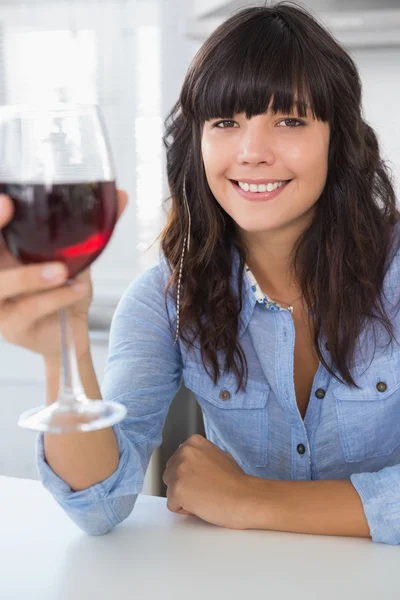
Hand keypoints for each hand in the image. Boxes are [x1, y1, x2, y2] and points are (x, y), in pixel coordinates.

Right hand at [0, 189, 127, 361]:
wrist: (72, 334)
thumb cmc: (66, 291)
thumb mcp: (78, 256)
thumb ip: (93, 228)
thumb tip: (120, 196)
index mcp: (6, 254)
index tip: (6, 197)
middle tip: (8, 206)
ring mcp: (0, 302)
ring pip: (0, 284)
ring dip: (28, 275)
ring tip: (61, 271)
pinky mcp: (13, 326)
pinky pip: (29, 309)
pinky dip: (57, 297)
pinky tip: (78, 289)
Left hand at [162, 434, 252, 528]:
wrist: (245, 497)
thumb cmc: (236, 482)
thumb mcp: (218, 455)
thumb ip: (199, 456)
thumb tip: (189, 464)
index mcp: (193, 442)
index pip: (176, 462)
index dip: (190, 475)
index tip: (204, 479)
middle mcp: (184, 453)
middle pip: (169, 475)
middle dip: (184, 485)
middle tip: (205, 489)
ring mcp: (179, 471)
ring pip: (170, 491)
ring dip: (184, 498)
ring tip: (205, 496)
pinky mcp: (177, 490)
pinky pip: (173, 505)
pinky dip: (185, 510)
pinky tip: (202, 504)